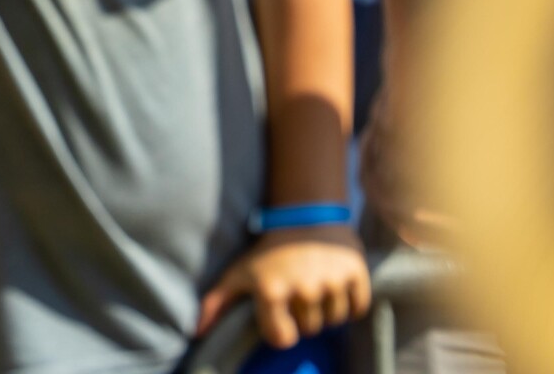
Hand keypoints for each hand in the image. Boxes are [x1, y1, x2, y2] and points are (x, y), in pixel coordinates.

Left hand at [197, 230, 370, 347]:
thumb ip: (216, 303)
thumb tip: (196, 331)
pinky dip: (351, 300)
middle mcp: (303, 288)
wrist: (305, 215)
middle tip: (298, 288)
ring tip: (315, 282)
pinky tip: (335, 280)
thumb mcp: (239, 273)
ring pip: (334, 320)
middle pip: (310, 329)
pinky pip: (357, 308)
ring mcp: (331, 281)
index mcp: (272, 290)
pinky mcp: (356, 273)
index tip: (279, 311)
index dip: (281, 328)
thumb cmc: (268, 251)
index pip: (282, 338)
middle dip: (304, 314)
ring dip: (327, 307)